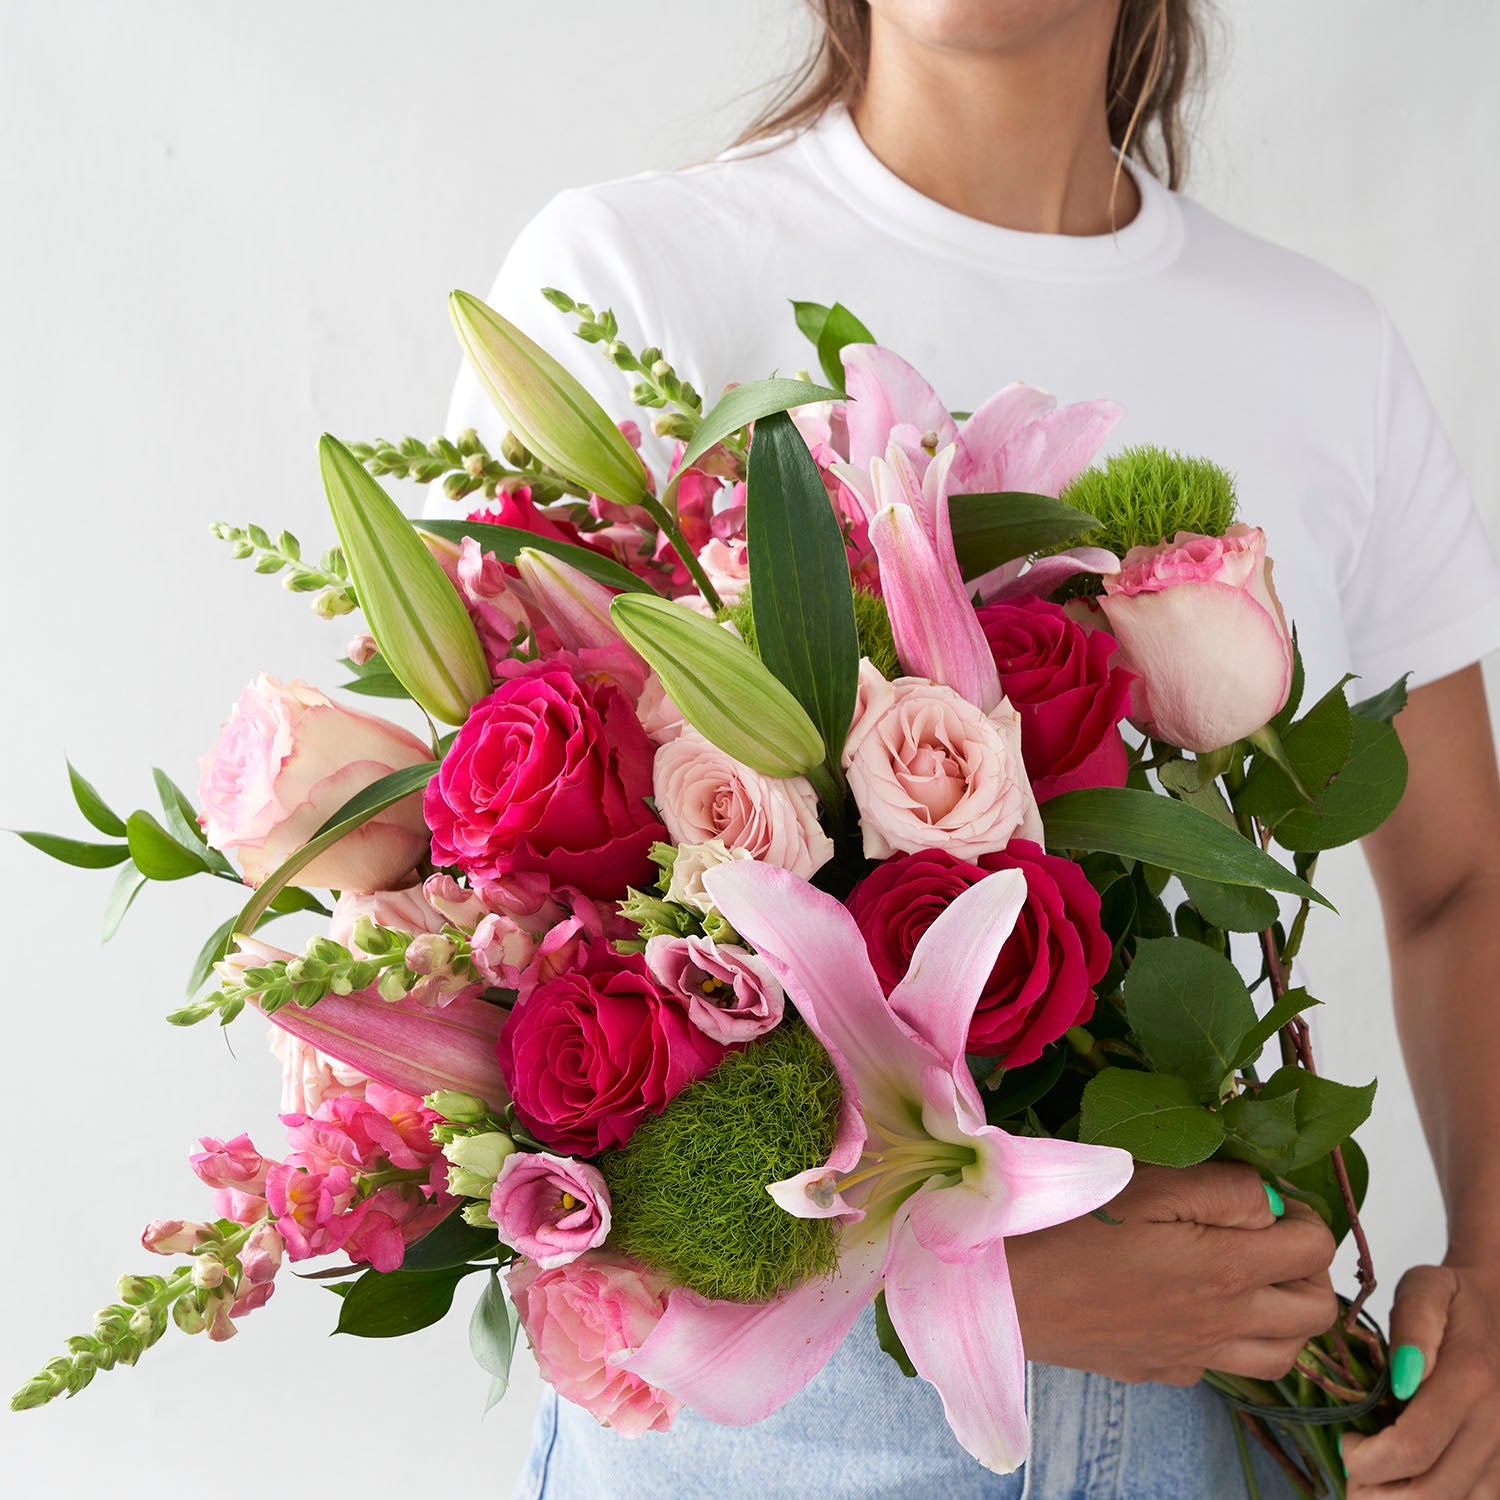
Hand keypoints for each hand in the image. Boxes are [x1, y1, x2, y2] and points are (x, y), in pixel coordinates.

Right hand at [1007, 1160, 1337, 1384]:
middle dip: (1306, 1267)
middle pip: (1315, 1312)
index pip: (1315, 1251)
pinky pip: (1222, 1365)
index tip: (1271, 1200)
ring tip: (1245, 1274)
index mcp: (1227, 1272)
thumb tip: (1271, 1203)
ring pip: (1283, 1354)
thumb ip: (1223, 1189)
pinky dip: (1228, 1338)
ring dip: (1281, 1313)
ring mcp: (1193, 1356)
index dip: (1304, 1216)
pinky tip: (1190, 1304)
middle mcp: (1223, 1325)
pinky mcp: (1159, 1370)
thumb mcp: (1147, 1182)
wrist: (1006, 1291)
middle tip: (1267, 1235)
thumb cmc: (1069, 1224)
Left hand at [1343, 1262, 1499, 1496]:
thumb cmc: (1453, 1299)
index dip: (1367, 1461)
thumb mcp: (1426, 1288)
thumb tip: (1403, 1377)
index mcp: (1469, 1382)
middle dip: (1378, 1495)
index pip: (1412, 1449)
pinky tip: (1409, 1483)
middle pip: (1432, 1494)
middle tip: (1352, 1472)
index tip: (1346, 1440)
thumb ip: (1414, 1323)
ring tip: (1377, 1482)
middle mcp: (1495, 1427)